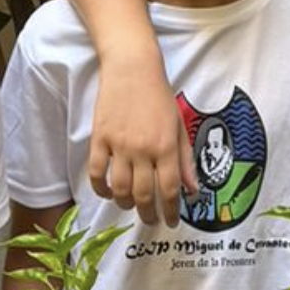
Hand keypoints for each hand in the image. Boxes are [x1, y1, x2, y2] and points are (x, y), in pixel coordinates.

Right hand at [84, 59, 194, 227]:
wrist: (132, 67)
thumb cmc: (159, 95)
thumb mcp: (180, 126)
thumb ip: (185, 160)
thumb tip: (193, 189)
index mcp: (166, 146)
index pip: (169, 190)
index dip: (170, 211)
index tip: (170, 222)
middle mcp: (143, 149)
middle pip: (143, 195)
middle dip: (148, 214)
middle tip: (151, 219)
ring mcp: (119, 144)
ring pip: (119, 189)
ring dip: (125, 204)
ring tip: (129, 206)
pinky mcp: (99, 138)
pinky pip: (96, 173)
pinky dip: (101, 188)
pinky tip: (108, 192)